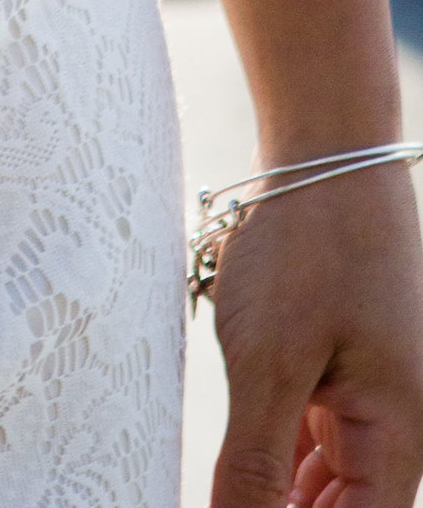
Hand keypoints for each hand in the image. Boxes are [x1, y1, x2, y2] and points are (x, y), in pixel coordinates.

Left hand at [207, 160, 422, 505]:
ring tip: (229, 489)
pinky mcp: (346, 371)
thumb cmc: (306, 245)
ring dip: (282, 495)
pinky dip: (282, 461)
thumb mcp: (267, 360)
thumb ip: (253, 462)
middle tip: (222, 501)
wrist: (326, 150)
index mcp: (402, 437)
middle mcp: (401, 427)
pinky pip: (318, 442)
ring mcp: (374, 398)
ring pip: (331, 484)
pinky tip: (242, 470)